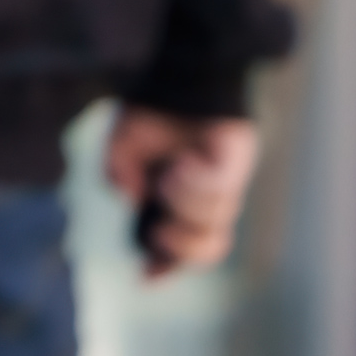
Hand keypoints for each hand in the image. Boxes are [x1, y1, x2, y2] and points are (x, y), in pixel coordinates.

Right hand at [105, 106, 258, 278]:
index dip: (164, 268)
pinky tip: (187, 162)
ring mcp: (224, 185)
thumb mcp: (121, 148)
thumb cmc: (152, 112)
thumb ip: (118, 176)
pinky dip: (200, 183)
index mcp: (173, 202)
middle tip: (162, 228)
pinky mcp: (237, 165)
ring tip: (173, 172)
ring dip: (186, 202)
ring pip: (213, 221)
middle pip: (205, 250)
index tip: (145, 278)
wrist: (178, 77)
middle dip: (181, 246)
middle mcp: (202, 200)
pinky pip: (222, 192)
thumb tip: (133, 200)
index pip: (177, 248)